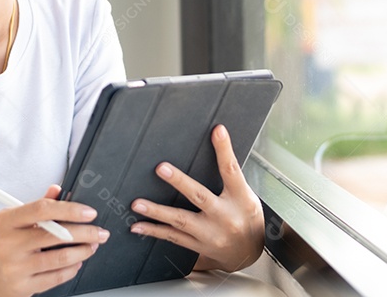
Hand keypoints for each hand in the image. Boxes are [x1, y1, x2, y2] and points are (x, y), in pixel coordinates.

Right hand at [0, 185, 109, 296]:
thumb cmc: (4, 242)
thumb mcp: (14, 219)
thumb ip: (38, 205)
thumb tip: (58, 189)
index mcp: (7, 221)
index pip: (42, 209)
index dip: (70, 209)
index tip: (89, 212)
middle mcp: (9, 244)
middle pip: (56, 235)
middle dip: (86, 233)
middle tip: (100, 232)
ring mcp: (15, 268)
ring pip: (60, 258)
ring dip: (83, 251)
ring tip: (92, 246)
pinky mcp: (22, 287)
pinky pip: (55, 277)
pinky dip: (72, 268)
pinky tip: (77, 262)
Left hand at [129, 125, 264, 272]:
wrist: (249, 255)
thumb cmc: (247, 218)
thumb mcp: (247, 195)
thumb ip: (231, 177)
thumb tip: (217, 144)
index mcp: (241, 199)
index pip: (231, 170)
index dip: (224, 150)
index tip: (217, 131)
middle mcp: (225, 216)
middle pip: (200, 196)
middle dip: (179, 182)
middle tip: (161, 168)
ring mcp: (210, 234)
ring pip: (180, 220)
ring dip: (157, 211)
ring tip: (137, 203)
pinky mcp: (198, 245)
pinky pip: (173, 237)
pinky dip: (154, 231)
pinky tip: (138, 225)